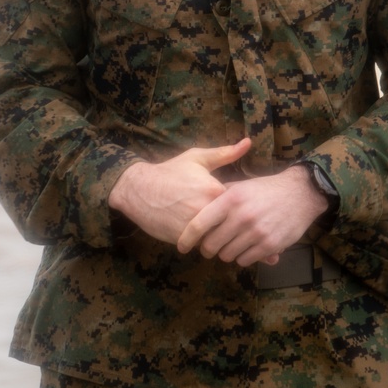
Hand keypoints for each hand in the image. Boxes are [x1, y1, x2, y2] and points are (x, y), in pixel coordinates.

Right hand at [107, 138, 251, 244]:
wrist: (138, 189)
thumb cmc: (169, 171)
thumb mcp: (196, 158)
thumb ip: (225, 153)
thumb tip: (249, 142)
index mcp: (214, 189)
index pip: (238, 204)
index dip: (234, 205)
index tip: (225, 201)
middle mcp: (206, 209)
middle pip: (229, 223)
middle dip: (227, 222)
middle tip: (218, 216)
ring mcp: (194, 226)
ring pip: (216, 236)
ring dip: (215, 233)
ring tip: (208, 224)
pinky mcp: (183, 238)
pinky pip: (201, 244)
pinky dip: (201, 240)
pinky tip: (196, 230)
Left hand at [177, 164, 329, 266]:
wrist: (300, 194)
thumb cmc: (265, 189)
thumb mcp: (240, 186)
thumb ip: (219, 197)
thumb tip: (196, 208)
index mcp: (230, 199)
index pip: (200, 224)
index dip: (187, 238)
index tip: (181, 246)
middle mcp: (241, 216)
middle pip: (211, 244)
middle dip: (207, 249)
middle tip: (209, 247)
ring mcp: (256, 232)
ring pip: (227, 255)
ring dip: (226, 253)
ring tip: (231, 245)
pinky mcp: (270, 245)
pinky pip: (245, 260)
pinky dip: (242, 257)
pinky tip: (245, 248)